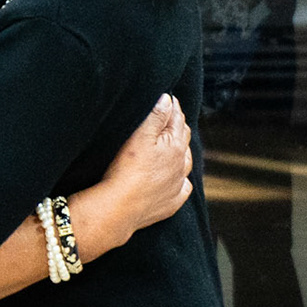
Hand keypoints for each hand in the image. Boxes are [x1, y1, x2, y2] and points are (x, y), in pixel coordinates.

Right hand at [76, 94, 192, 259]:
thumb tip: (168, 99)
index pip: (177, 119)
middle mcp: (181, 165)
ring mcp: (177, 185)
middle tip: (172, 116)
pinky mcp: (171, 203)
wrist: (120, 207)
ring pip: (186, 163)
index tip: (169, 98)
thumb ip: (156, 115)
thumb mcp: (139, 136)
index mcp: (176, 146)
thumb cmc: (127, 169)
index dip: (172, 106)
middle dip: (178, 126)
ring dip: (183, 152)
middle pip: (183, 139)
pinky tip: (178, 179)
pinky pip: (183, 189)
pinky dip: (181, 181)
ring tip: (178, 145)